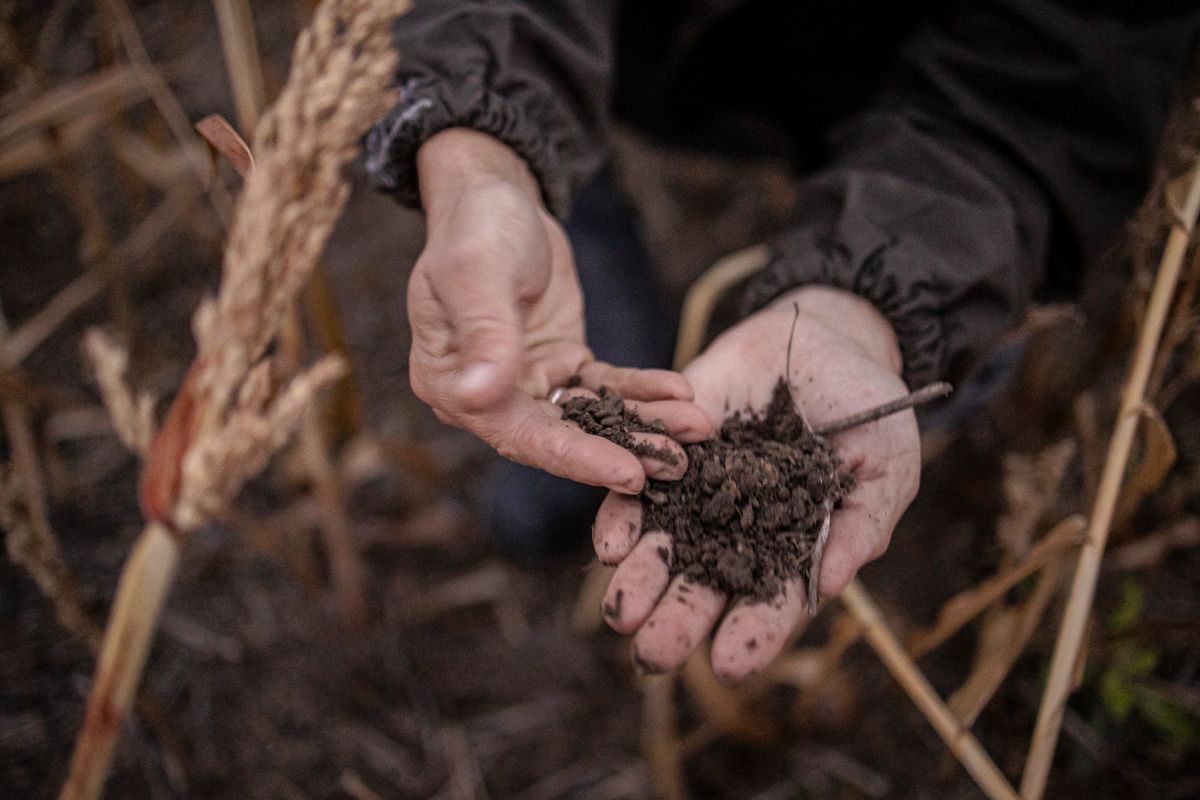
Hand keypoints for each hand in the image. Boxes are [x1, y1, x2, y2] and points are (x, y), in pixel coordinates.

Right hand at [409, 129, 710, 492]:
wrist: (496, 195)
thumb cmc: (476, 228)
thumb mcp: (478, 273)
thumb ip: (485, 335)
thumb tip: (479, 398)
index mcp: (450, 384)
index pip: (519, 435)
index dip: (574, 458)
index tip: (628, 473)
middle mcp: (487, 396)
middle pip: (560, 437)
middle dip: (623, 449)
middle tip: (680, 464)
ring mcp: (527, 383)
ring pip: (590, 417)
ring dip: (643, 424)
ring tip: (698, 428)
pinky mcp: (560, 364)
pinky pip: (605, 387)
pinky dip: (641, 390)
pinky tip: (680, 391)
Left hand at [593, 286, 920, 680]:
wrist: (820, 331)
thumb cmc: (867, 404)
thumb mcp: (886, 463)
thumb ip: (860, 524)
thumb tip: (828, 585)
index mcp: (791, 543)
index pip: (771, 599)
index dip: (752, 633)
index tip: (729, 665)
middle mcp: (738, 527)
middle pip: (704, 583)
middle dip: (678, 620)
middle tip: (653, 654)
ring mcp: (699, 488)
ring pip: (663, 543)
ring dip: (641, 578)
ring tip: (620, 613)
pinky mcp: (665, 446)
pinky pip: (637, 484)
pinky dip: (622, 514)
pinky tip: (609, 542)